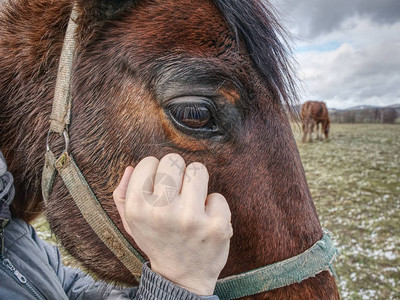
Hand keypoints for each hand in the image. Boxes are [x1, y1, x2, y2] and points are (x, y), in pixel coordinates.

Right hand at [113, 153, 232, 295]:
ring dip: (197, 184)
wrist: (181, 278)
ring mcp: (190, 218)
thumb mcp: (131, 224)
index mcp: (138, 208)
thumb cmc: (157, 242)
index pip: (148, 162)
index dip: (155, 172)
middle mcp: (161, 212)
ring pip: (198, 170)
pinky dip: (214, 207)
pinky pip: (217, 196)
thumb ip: (123, 195)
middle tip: (178, 192)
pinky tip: (205, 221)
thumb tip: (131, 168)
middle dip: (177, 173)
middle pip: (173, 160)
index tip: (159, 187)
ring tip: (192, 202)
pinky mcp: (216, 225)